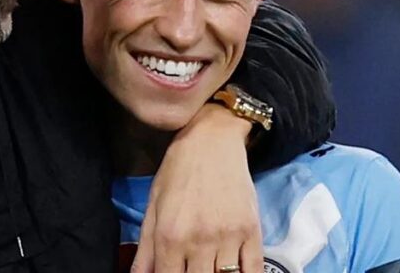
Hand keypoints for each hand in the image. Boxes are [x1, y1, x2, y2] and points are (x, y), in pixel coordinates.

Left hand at [132, 104, 262, 272]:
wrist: (212, 141)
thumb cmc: (177, 171)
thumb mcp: (154, 205)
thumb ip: (146, 247)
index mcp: (169, 236)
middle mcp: (198, 241)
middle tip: (191, 269)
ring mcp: (228, 238)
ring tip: (209, 269)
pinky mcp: (252, 232)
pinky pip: (253, 271)